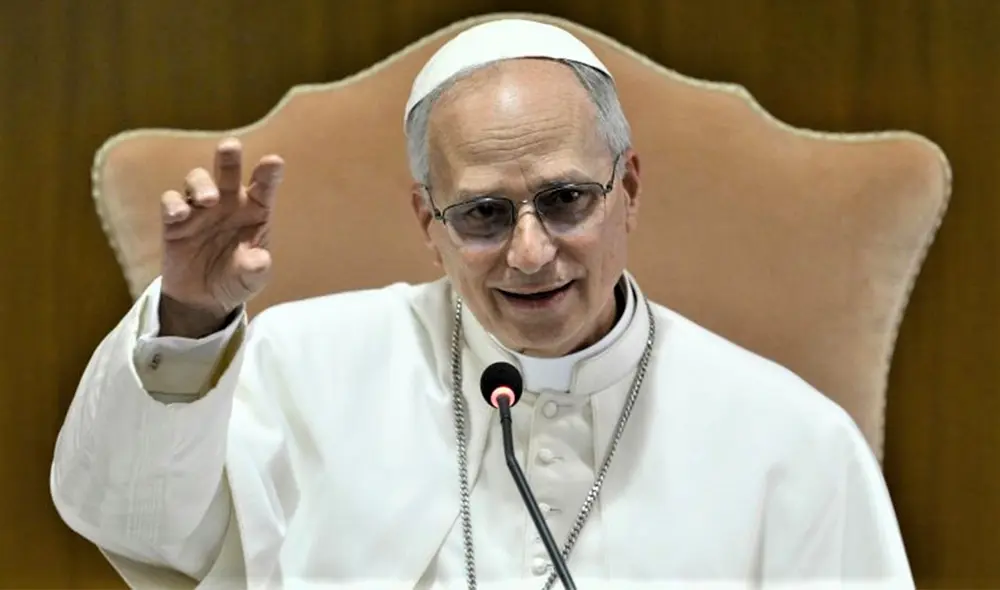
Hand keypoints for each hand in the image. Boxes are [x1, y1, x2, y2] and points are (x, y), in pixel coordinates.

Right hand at [158, 138, 283, 336]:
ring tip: (208, 200)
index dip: (269, 172)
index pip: (264, 186)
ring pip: (198, 180)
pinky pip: (171, 202)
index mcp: (255, 210)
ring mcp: (200, 208)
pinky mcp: (175, 221)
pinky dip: (173, 204)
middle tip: (230, 146)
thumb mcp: (251, 279)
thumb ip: (256, 268)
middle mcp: (228, 202)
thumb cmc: (236, 279)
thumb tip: (260, 260)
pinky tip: (180, 214)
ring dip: (201, 184)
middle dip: (228, 157)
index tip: (274, 162)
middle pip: (228, 171)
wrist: (203, 299)